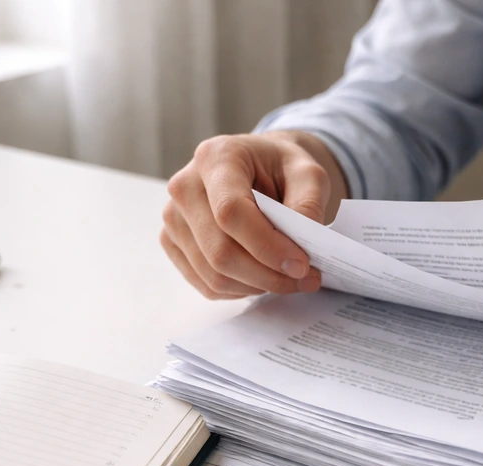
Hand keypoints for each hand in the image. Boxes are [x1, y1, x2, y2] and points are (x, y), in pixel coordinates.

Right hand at [161, 131, 348, 299]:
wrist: (259, 167)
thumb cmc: (280, 168)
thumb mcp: (308, 173)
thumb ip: (309, 205)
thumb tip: (301, 247)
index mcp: (215, 158)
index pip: (230, 212)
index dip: (267, 246)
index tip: (302, 264)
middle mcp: (184, 187)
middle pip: (220, 251)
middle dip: (268, 275)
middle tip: (305, 279)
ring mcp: (173, 218)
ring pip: (213, 274)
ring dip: (258, 286)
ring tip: (289, 279)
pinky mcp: (173, 243)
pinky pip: (206, 284)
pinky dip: (241, 290)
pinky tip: (263, 277)